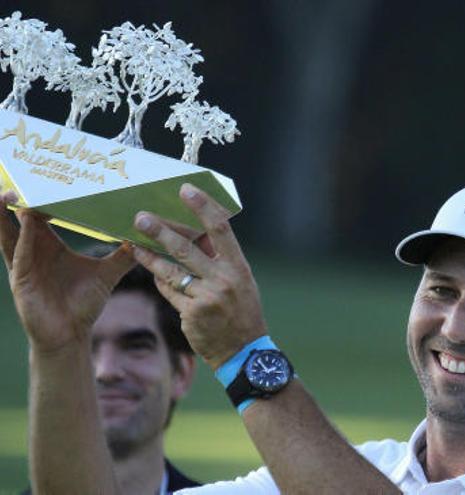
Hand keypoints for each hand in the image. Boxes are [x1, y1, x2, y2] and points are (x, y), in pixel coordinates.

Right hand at [0, 191, 134, 352]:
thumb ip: (124, 255)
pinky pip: (18, 252)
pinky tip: (26, 219)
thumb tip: (146, 239)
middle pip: (20, 217)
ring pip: (9, 231)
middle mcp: (32, 250)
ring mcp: (22, 263)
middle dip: (21, 196)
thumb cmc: (83, 305)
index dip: (46, 196)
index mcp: (49, 245)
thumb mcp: (107, 274)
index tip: (53, 177)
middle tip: (27, 174)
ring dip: (7, 212)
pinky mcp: (19, 278)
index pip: (43, 214)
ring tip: (8, 192)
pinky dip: (22, 236)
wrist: (70, 335)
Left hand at [132, 183, 266, 369]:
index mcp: (239, 267)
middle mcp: (224, 280)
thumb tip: (197, 233)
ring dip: (149, 255)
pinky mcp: (191, 314)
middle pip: (187, 248)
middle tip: (140, 217)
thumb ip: (220, 260)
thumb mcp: (241, 282)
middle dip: (161, 231)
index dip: (203, 207)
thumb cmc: (242, 311)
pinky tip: (152, 271)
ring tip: (133, 242)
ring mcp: (206, 298)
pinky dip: (161, 280)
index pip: (220, 230)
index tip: (186, 190)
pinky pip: (169, 291)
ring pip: (171, 271)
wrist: (244, 351)